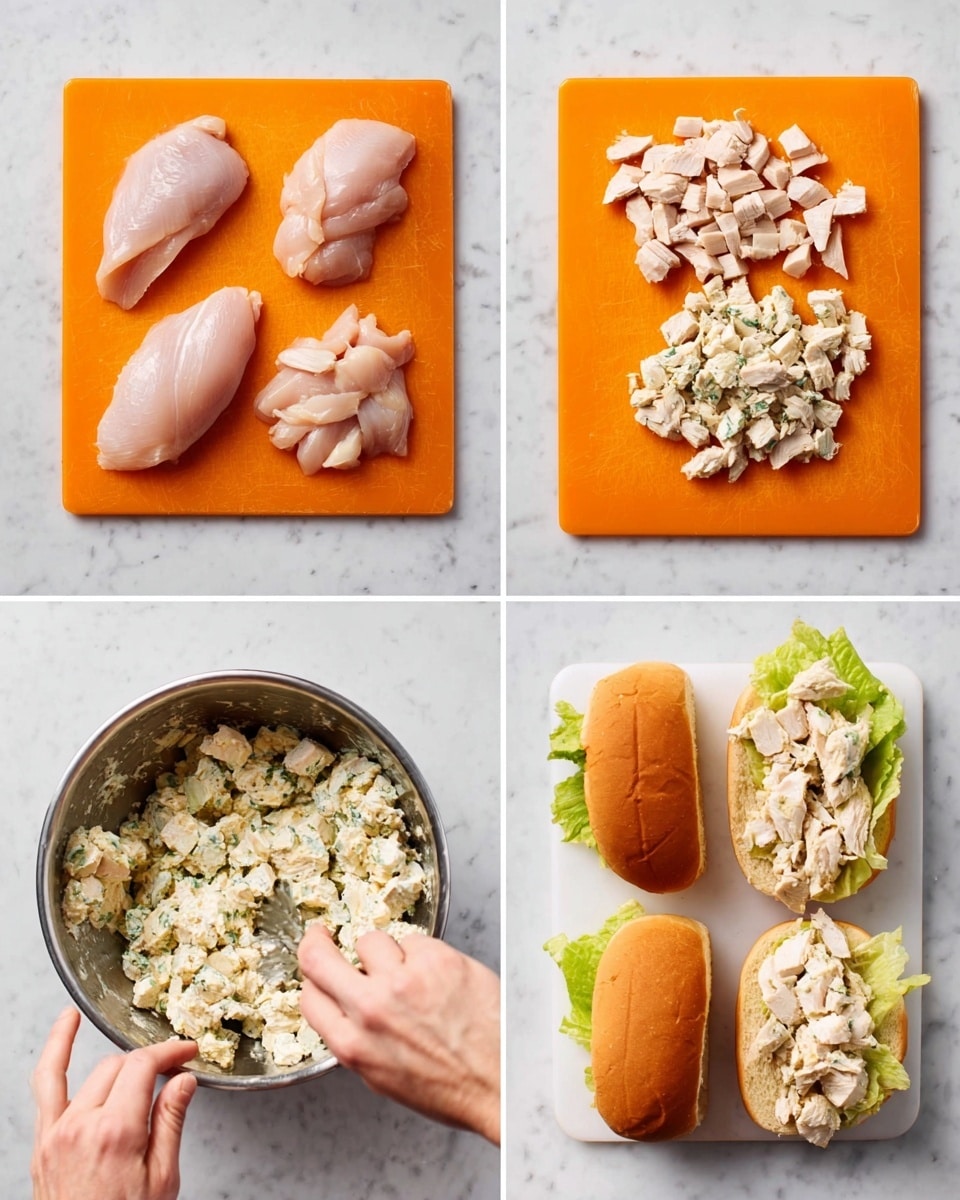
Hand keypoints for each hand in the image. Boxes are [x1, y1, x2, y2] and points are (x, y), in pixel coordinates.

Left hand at [31, 1008, 197, 1199]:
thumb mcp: (162, 1180)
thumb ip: (170, 1122)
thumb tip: (182, 1081)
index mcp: (116, 1132)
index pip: (143, 1067)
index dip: (169, 1053)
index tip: (186, 1052)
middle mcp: (81, 1125)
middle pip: (119, 1067)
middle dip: (149, 1063)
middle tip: (173, 1070)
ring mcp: (56, 1132)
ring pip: (90, 1072)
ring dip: (115, 1058)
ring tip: (133, 1043)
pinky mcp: (42, 1143)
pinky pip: (46, 1084)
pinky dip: (55, 1049)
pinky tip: (65, 1024)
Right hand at [298, 927, 499, 1144]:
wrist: (502, 1080)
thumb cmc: (450, 1086)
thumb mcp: (383, 1077)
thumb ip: (357, 1038)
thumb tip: (343, 1007)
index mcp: (354, 1046)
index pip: (309, 997)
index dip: (313, 980)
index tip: (317, 967)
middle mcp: (372, 1009)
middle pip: (318, 957)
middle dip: (316, 942)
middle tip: (323, 935)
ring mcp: (403, 979)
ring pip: (373, 940)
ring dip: (386, 954)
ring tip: (412, 976)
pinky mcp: (436, 958)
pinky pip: (415, 940)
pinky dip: (424, 955)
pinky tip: (440, 978)